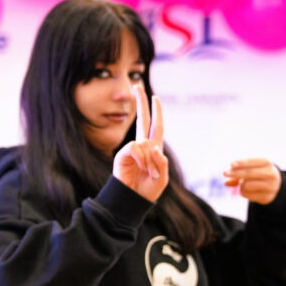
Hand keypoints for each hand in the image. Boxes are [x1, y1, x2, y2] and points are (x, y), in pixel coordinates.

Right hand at [113, 85, 168, 201]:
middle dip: (141, 102)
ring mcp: (132, 150)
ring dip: (150, 160)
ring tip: (149, 174)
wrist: (133, 200)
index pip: (156, 126)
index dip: (157, 112)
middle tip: (136, 85)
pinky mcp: (123, 155)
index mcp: (154, 149)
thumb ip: (161, 162)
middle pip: (142, 119)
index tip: (155, 97)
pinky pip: (136, 148)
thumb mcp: (162, 178)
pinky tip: (140, 168)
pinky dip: (141, 158)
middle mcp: (142, 146)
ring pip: (145, 143)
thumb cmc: (148, 190)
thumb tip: (152, 147)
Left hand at [223, 158, 281, 204]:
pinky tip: (248, 190)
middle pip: (248, 173)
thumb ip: (238, 172)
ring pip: (246, 185)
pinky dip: (243, 192)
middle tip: (224, 173)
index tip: (231, 164)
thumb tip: (226, 183)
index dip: (241, 163)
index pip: (252, 162)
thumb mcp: (251, 168)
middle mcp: (270, 174)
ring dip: (240, 185)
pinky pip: (247, 195)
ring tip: (242, 183)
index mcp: (266, 163)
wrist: (275, 185)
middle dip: (235, 173)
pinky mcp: (266, 197)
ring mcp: (270, 186)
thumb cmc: (258, 173)